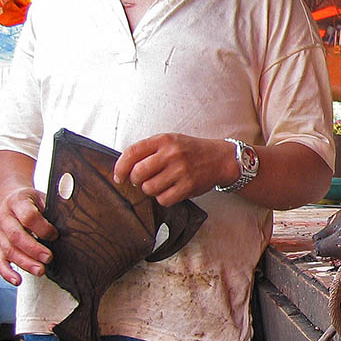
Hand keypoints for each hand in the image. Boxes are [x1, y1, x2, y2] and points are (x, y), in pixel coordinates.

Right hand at [0, 187, 55, 285]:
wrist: (8, 198)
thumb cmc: (30, 200)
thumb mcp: (42, 196)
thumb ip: (54, 206)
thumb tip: (73, 216)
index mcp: (18, 202)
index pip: (28, 216)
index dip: (42, 227)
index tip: (55, 235)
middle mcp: (5, 218)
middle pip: (16, 236)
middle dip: (33, 249)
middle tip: (49, 258)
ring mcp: (0, 233)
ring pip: (8, 250)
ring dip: (24, 262)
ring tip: (40, 270)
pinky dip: (7, 272)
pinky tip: (17, 280)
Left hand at [114, 133, 235, 206]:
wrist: (220, 158)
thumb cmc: (192, 151)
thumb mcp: (171, 141)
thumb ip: (149, 150)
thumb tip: (125, 168)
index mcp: (164, 140)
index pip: (132, 153)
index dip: (120, 167)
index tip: (119, 176)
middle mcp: (172, 154)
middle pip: (138, 173)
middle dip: (136, 180)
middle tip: (143, 180)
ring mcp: (181, 170)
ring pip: (149, 188)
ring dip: (151, 190)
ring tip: (161, 184)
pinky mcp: (188, 186)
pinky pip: (164, 199)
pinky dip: (164, 198)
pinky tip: (171, 190)